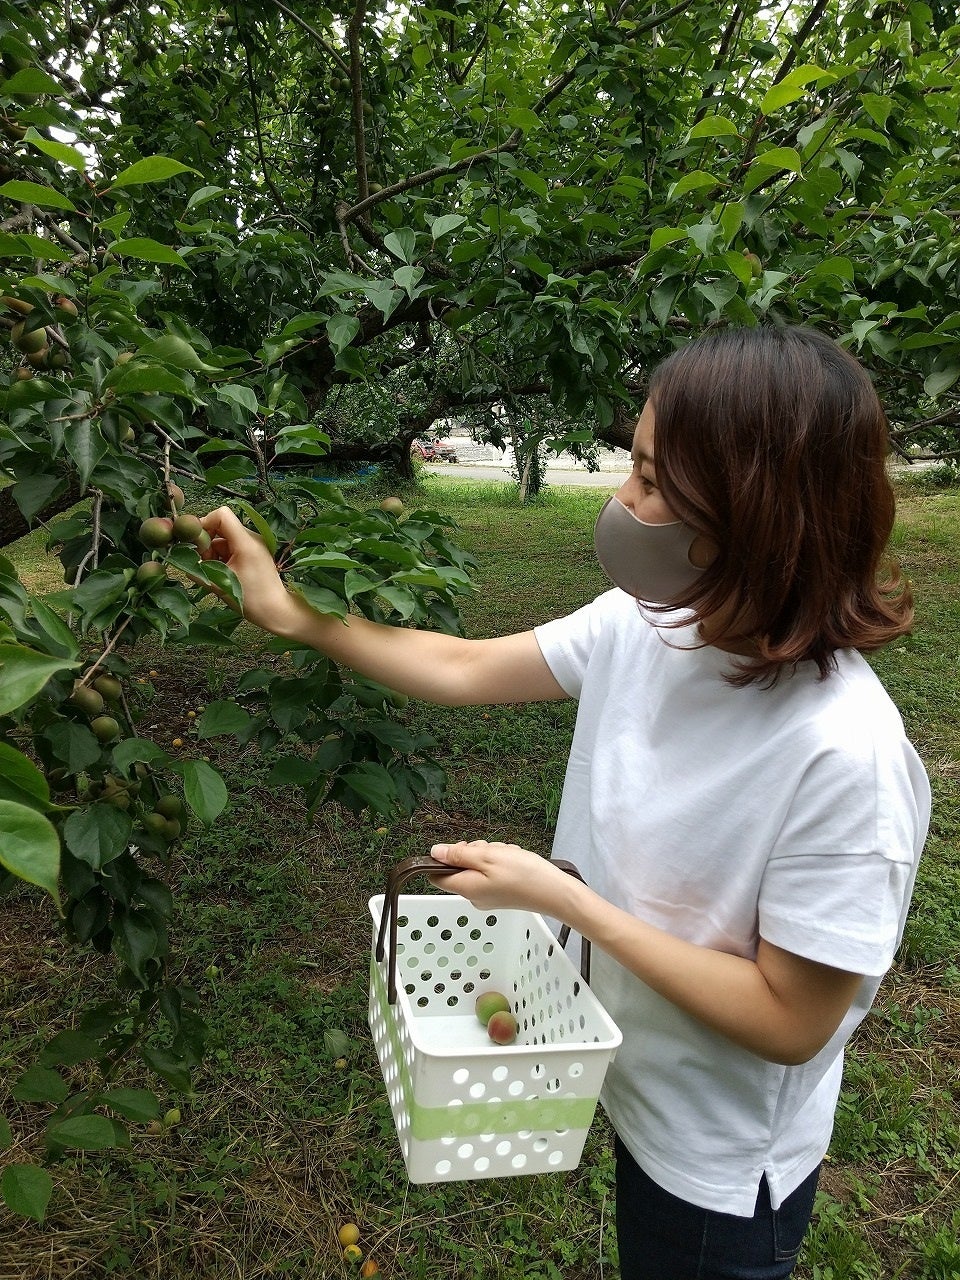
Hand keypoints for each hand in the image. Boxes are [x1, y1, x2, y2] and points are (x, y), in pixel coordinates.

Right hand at [199, 505, 300, 634]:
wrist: (277, 612)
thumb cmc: (253, 600)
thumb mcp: (221, 585)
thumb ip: (200, 571)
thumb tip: (183, 562)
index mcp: (246, 542)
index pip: (221, 515)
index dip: (204, 524)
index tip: (195, 543)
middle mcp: (251, 538)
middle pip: (220, 528)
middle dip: (206, 544)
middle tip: (203, 564)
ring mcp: (254, 546)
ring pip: (223, 540)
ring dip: (213, 554)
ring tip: (214, 574)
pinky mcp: (254, 554)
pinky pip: (231, 549)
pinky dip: (222, 559)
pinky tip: (221, 575)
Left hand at [428, 839, 572, 917]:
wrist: (554, 892)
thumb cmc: (523, 874)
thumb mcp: (488, 856)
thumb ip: (459, 854)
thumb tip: (435, 852)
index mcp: (465, 888)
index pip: (436, 875)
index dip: (444, 857)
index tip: (463, 847)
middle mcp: (473, 896)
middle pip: (459, 868)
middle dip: (474, 852)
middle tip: (492, 850)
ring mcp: (487, 897)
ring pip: (477, 868)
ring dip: (490, 855)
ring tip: (507, 855)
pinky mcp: (501, 895)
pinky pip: (491, 874)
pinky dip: (500, 863)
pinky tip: (514, 861)